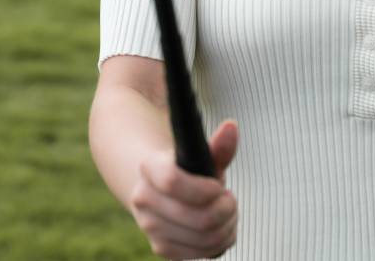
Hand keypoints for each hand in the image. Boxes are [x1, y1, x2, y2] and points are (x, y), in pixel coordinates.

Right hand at [129, 119, 239, 258]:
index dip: (204, 189)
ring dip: (227, 227)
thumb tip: (231, 127)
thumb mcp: (203, 155)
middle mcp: (143, 199)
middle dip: (226, 210)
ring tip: (228, 213)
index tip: (220, 187)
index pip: (172, 181)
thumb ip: (219, 146)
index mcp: (150, 168)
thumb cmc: (189, 170)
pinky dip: (220, 242)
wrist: (162, 191)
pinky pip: (202, 253)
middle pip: (198, 217)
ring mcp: (150, 227)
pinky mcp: (161, 248)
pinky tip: (220, 228)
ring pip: (204, 238)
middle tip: (231, 200)